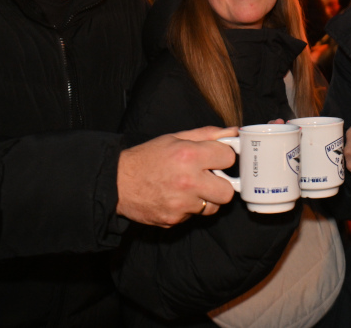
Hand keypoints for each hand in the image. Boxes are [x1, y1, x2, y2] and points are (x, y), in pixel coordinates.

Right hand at [116, 126, 238, 226]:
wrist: (117, 182)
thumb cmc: (147, 158)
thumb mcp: (176, 138)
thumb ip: (208, 135)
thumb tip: (233, 132)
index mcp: (189, 155)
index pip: (229, 158)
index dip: (224, 157)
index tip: (217, 158)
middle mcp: (188, 181)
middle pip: (227, 192)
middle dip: (222, 184)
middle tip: (210, 178)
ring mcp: (181, 204)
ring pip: (212, 207)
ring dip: (206, 198)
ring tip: (189, 188)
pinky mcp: (174, 219)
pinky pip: (193, 216)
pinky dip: (189, 208)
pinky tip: (176, 197)